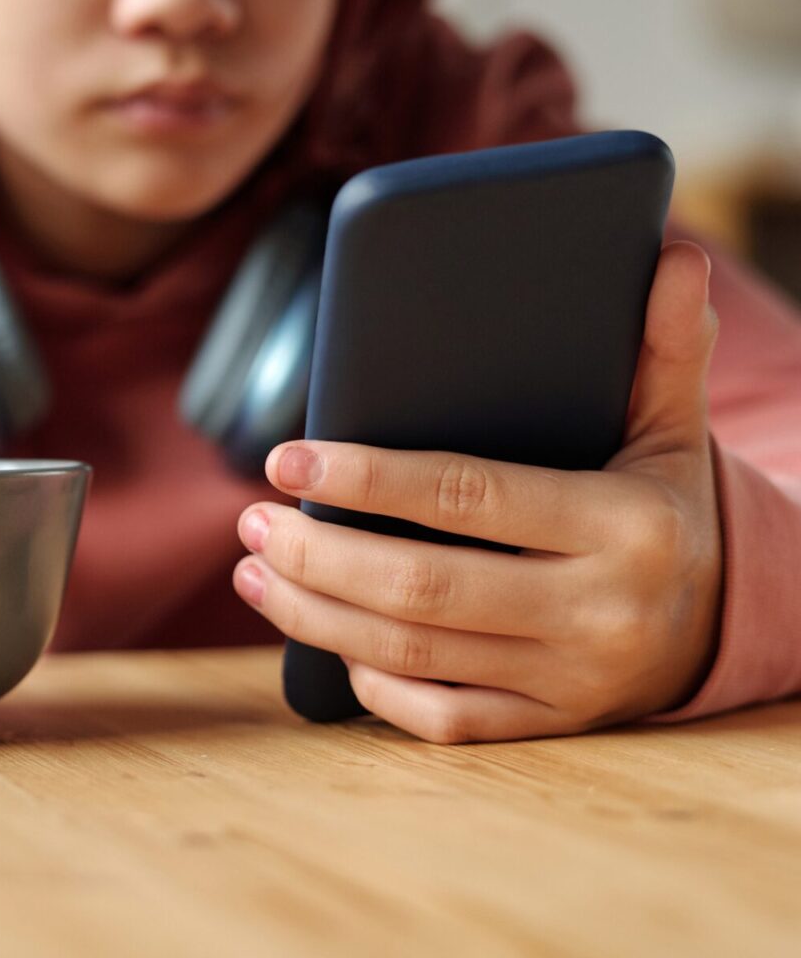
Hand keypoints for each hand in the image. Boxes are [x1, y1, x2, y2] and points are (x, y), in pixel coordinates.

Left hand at [234, 242, 722, 742]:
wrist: (729, 623)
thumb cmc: (667, 508)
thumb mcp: (673, 427)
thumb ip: (665, 346)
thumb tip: (670, 254)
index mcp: (624, 525)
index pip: (469, 495)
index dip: (367, 478)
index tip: (288, 458)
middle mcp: (598, 611)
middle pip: (422, 586)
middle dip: (318, 555)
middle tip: (251, 521)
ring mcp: (571, 680)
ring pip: (415, 655)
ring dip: (316, 615)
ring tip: (254, 572)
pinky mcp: (550, 725)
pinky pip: (444, 719)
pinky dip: (375, 685)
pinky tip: (326, 642)